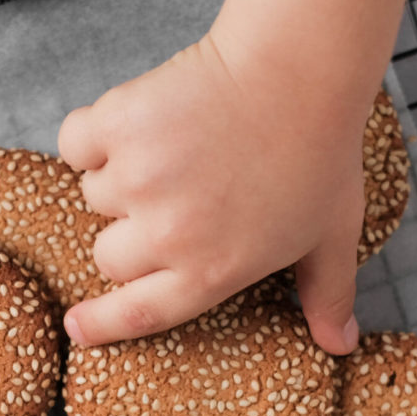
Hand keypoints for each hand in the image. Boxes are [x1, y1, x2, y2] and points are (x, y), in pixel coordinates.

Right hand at [57, 31, 363, 353]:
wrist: (298, 69)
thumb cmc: (319, 154)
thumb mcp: (331, 235)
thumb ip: (327, 295)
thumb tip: (340, 346)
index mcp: (210, 270)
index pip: (139, 314)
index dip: (102, 324)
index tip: (76, 326)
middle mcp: (166, 235)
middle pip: (109, 257)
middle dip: (130, 235)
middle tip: (173, 197)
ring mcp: (137, 179)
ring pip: (95, 196)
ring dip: (120, 178)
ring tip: (173, 150)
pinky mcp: (117, 125)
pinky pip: (77, 143)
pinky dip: (93, 136)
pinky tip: (133, 124)